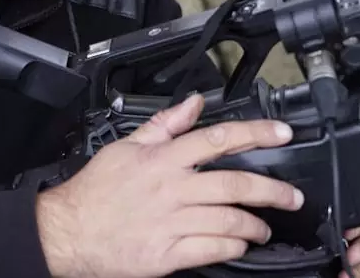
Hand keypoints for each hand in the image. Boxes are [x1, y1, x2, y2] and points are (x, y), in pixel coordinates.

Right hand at [35, 93, 303, 277]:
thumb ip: (165, 125)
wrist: (68, 232)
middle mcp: (171, 189)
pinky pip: (212, 250)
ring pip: (229, 221)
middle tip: (291, 196)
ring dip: (255, 224)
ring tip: (264, 227)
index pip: (218, 138)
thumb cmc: (96, 192)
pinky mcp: (167, 254)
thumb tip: (194, 104)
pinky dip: (233, 247)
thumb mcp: (126, 147)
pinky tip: (238, 244)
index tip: (282, 134)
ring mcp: (171, 223)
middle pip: (234, 185)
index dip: (256, 134)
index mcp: (163, 160)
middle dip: (272, 191)